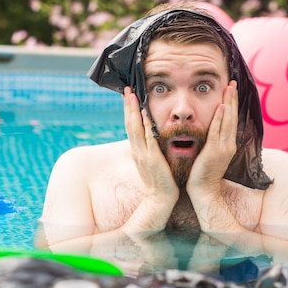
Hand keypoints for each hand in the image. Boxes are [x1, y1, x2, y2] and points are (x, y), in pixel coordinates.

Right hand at [123, 87, 178, 202]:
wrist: (160, 198)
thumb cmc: (159, 180)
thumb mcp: (152, 161)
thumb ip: (150, 149)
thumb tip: (151, 137)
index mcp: (137, 150)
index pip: (130, 126)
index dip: (128, 111)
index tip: (128, 96)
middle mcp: (137, 150)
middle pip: (129, 124)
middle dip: (128, 106)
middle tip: (126, 89)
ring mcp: (143, 154)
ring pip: (135, 128)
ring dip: (133, 111)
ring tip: (132, 95)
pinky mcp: (152, 158)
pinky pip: (148, 139)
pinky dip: (145, 125)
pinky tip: (145, 114)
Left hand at [186, 80, 237, 195]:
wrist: (204, 191)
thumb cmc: (204, 174)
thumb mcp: (211, 155)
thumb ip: (213, 142)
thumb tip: (211, 131)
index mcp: (228, 145)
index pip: (231, 120)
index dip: (232, 105)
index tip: (232, 91)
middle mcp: (228, 145)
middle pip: (232, 117)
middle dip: (233, 99)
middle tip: (233, 83)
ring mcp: (223, 148)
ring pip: (227, 122)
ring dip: (229, 103)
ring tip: (230, 88)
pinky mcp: (214, 152)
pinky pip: (217, 132)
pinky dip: (220, 119)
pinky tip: (221, 107)